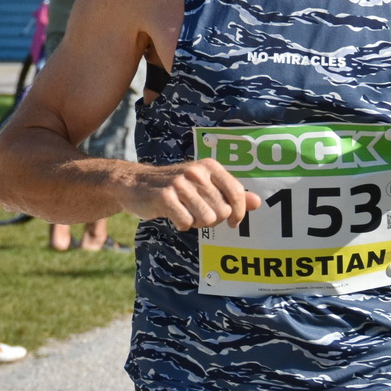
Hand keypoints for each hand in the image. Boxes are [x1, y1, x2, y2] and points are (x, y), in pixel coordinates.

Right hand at [119, 160, 260, 231]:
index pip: (237, 193)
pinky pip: (186, 222)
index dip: (238, 213)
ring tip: (185, 213)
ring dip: (196, 223)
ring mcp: (180, 183)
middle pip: (222, 211)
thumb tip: (257, 202)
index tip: (233, 222)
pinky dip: (181, 224)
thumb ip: (230, 193)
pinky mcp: (164, 196)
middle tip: (196, 213)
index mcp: (209, 166)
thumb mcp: (203, 184)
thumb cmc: (174, 186)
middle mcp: (196, 172)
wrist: (133, 183)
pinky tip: (172, 215)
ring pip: (206, 219)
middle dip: (212, 219)